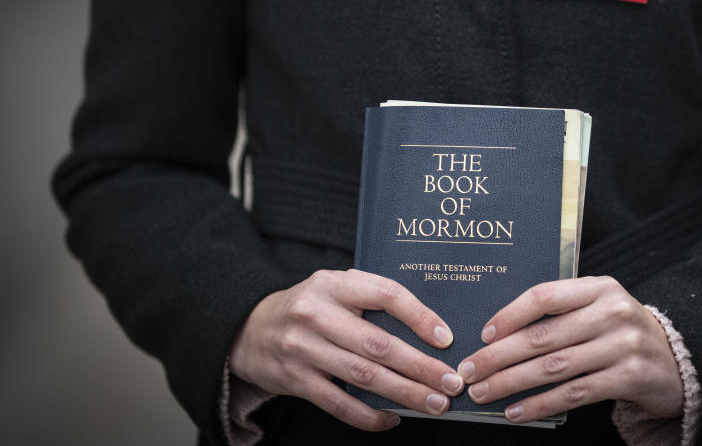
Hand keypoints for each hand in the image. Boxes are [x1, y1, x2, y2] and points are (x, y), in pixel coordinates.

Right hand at [229, 268, 464, 430]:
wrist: (249, 330)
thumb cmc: (309, 308)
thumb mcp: (334, 288)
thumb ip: (370, 297)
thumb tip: (429, 327)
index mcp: (333, 284)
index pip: (385, 294)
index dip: (420, 316)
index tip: (446, 338)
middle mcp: (316, 314)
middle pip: (379, 344)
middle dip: (421, 366)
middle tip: (452, 381)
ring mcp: (303, 349)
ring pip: (364, 376)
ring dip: (405, 393)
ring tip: (435, 403)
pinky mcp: (295, 380)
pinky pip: (339, 404)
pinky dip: (369, 415)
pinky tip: (394, 418)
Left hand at [456, 275, 682, 423]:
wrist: (675, 361)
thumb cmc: (620, 332)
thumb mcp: (598, 308)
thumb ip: (560, 312)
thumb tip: (498, 334)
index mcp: (599, 287)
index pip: (544, 296)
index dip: (509, 315)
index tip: (483, 335)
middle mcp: (612, 312)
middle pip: (542, 336)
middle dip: (498, 356)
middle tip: (469, 371)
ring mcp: (622, 345)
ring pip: (553, 367)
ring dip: (511, 382)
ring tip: (483, 393)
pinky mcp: (629, 377)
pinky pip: (574, 394)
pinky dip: (540, 404)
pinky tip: (516, 412)